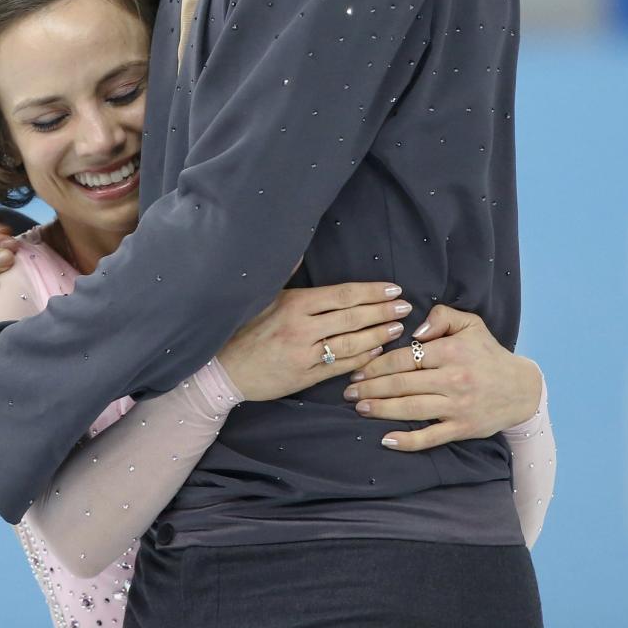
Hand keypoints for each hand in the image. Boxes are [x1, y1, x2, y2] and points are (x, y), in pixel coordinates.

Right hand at [217, 281, 412, 400]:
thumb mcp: (261, 297)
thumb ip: (284, 274)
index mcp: (294, 303)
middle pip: (352, 318)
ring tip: (397, 329)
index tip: (393, 289)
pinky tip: (376, 352)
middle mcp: (301, 328)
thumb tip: (298, 250)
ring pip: (350, 344)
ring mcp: (304, 354)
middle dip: (382, 312)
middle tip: (405, 307)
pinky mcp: (304, 377)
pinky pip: (339, 366)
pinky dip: (361, 359)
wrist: (223, 369)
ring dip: (378, 336)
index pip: (342, 295)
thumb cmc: (243, 328)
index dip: (371, 292)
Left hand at [341, 304, 542, 450]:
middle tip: (349, 391)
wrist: (520, 388)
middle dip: (371, 387)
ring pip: (411, 409)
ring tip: (359, 408)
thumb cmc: (488, 352)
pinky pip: (430, 437)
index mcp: (451, 351)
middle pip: (402, 384)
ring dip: (381, 410)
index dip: (377, 364)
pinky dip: (407, 441)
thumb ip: (441, 316)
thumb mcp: (470, 323)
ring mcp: (457, 407)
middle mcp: (453, 379)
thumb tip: (415, 329)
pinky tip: (386, 440)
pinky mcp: (462, 428)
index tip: (358, 368)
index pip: (405, 357)